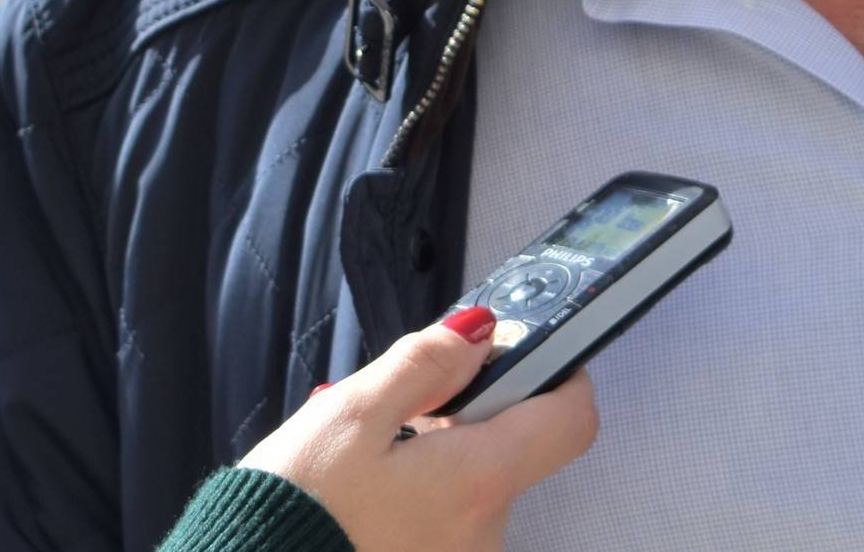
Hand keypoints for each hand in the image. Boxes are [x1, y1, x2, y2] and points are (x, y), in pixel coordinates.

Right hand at [239, 307, 598, 551]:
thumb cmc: (292, 513)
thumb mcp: (351, 413)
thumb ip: (424, 363)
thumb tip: (480, 331)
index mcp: (476, 483)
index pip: (571, 420)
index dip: (561, 374)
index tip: (528, 349)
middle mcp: (483, 536)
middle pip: (510, 449)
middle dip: (467, 415)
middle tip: (404, 410)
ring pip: (472, 485)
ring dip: (436, 458)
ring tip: (369, 458)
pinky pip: (446, 521)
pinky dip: (420, 497)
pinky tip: (367, 495)